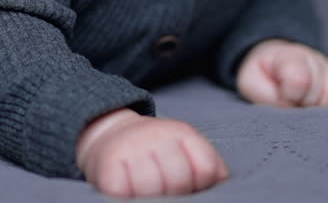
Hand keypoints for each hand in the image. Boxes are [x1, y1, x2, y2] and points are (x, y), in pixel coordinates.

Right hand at [75, 108, 228, 197]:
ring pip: (151, 189)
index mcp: (181, 133)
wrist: (109, 133)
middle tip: (165, 191)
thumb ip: (207, 166)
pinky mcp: (107, 163)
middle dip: (175, 193)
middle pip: (179, 180)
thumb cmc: (155, 152)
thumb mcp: (185, 149)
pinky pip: (121, 192)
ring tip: (147, 194)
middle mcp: (156, 135)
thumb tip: (220, 184)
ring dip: (150, 197)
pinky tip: (128, 192)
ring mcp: (130, 148)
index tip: (189, 185)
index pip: (205, 168)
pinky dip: (126, 198)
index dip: (199, 184)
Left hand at [236, 39, 327, 106]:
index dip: (291, 97)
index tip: (283, 99)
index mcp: (290, 57)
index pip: (301, 80)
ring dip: (324, 107)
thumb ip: (265, 95)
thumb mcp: (251, 83)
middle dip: (308, 106)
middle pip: (326, 90)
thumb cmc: (263, 76)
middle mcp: (315, 59)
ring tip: (309, 108)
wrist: (274, 62)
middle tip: (295, 106)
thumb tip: (291, 107)